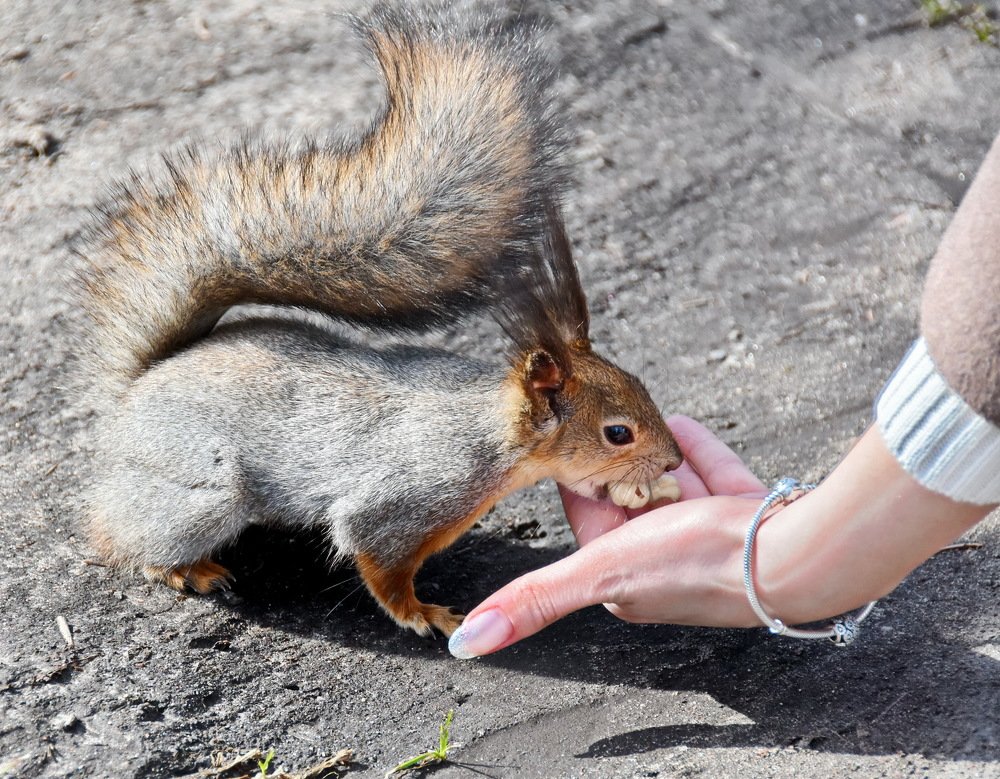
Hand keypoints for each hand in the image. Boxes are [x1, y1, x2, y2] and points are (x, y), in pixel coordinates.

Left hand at [448, 416, 770, 657]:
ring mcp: (711, 537)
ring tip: (642, 423)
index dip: (577, 483)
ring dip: (657, 459)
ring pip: (675, 488)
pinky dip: (699, 451)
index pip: (588, 521)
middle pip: (632, 503)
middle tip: (600, 424)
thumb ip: (534, 599)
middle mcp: (666, 560)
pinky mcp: (748, 515)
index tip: (562, 446)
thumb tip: (465, 644)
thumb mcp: (600, 570)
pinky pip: (715, 474)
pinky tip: (686, 424)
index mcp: (625, 578)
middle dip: (618, 470)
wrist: (792, 553)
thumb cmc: (695, 562)